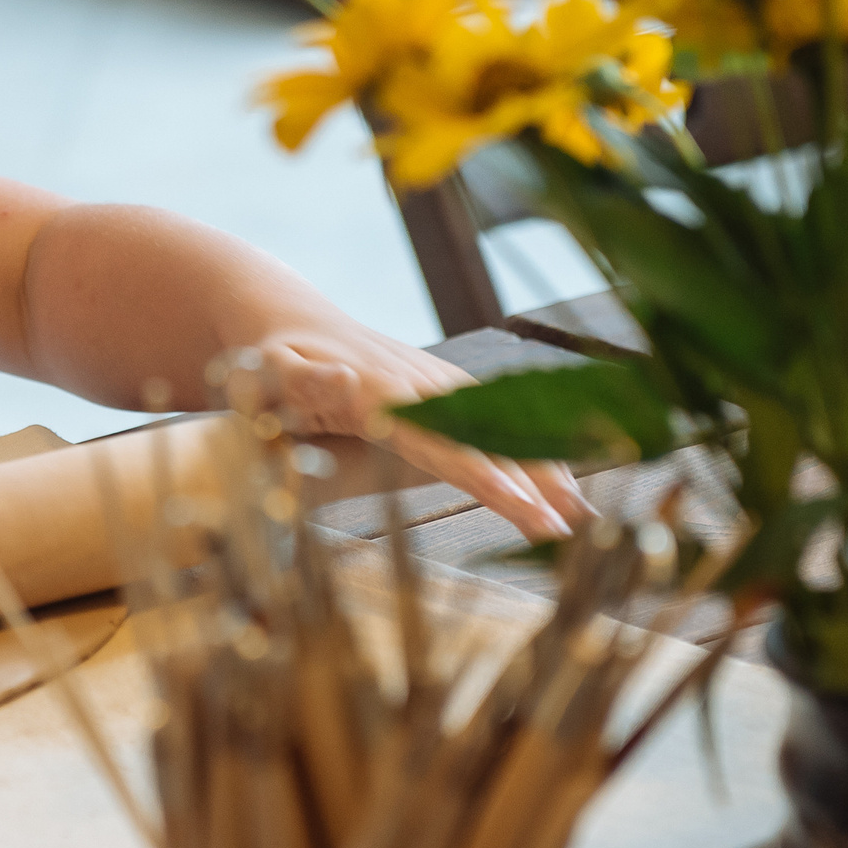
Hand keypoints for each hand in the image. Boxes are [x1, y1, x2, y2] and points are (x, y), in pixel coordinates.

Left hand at [244, 326, 590, 540]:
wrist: (285, 316)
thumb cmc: (266, 361)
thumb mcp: (264, 373)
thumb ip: (301, 382)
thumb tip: (344, 380)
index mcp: (379, 391)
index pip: (443, 441)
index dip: (487, 476)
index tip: (526, 509)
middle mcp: (419, 381)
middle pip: (488, 433)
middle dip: (533, 480)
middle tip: (572, 531)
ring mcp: (436, 380)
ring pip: (503, 423)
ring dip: (545, 464)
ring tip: (583, 516)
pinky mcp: (443, 386)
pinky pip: (498, 419)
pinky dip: (534, 447)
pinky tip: (563, 483)